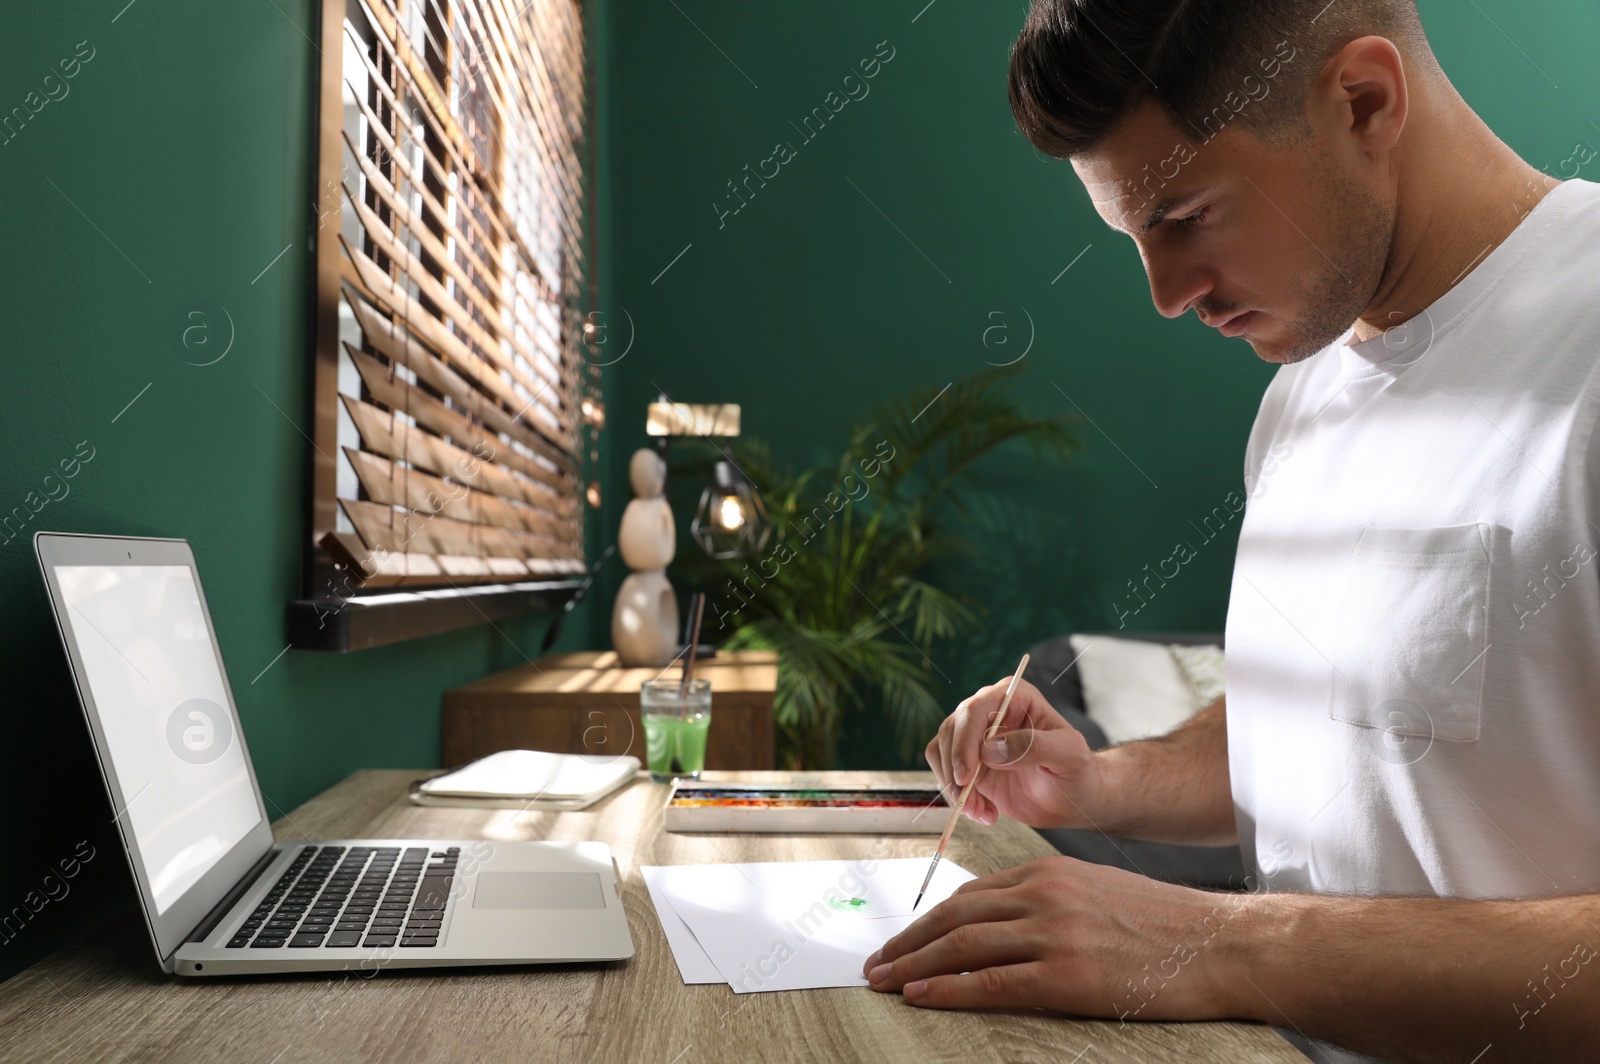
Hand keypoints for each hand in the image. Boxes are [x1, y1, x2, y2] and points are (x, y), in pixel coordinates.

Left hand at [863, 856, 1244, 1018]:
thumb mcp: (1094, 891)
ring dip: (913, 964)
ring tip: (883, 982)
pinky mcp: (1066, 973)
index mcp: (1048, 871)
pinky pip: (991, 981)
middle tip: (875, 962)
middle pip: (954, 916)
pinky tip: (920, 996)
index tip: (902, 938)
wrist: (1218, 943)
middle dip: (907, 941)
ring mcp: (1054, 931)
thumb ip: (1046, 900)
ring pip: (962, 945)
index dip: (928, 919)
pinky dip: (948, 988)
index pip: (969, 895)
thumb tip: (999, 922)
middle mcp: (1043, 893)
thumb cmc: (1162, 924)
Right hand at [927, 677, 1102, 828]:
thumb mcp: (1069, 755)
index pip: (976, 709)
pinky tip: (984, 813)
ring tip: (980, 812)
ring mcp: (976, 737)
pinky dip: (956, 796)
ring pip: (941, 751)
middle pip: (951, 729)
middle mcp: (990, 711)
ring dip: (954, 787)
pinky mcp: (967, 761)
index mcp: (1015, 697)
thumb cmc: (1077, 771)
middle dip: (954, 769)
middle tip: (968, 803)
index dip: (964, 740)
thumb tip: (990, 749)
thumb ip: (1034, 746)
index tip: (966, 775)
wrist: (1071, 798)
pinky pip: (946, 772)